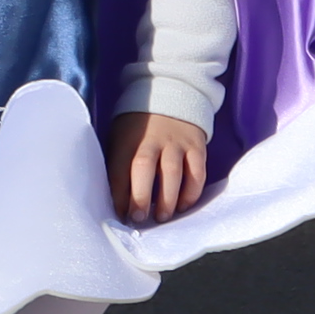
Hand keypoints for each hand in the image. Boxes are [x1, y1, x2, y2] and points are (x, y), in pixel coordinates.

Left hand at [107, 109, 209, 226]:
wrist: (169, 94)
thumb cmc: (138, 126)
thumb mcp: (120, 137)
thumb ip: (119, 164)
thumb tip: (117, 202)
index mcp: (128, 139)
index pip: (119, 168)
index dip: (119, 195)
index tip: (120, 215)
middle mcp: (152, 140)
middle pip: (144, 166)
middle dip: (140, 196)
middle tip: (139, 219)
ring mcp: (176, 142)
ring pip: (173, 171)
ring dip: (167, 198)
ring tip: (162, 217)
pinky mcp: (196, 146)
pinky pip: (197, 171)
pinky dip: (192, 192)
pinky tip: (184, 206)